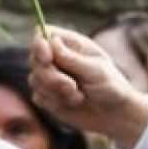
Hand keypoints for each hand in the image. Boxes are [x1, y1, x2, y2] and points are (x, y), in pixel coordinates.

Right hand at [29, 26, 147, 148]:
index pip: (43, 35)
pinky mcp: (46, 95)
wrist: (113, 114)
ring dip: (55, 91)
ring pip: (34, 79)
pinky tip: (72, 103)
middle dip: (51, 76)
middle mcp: (57, 58)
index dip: (39, 44)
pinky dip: (54, 102)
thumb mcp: (95, 70)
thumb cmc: (110, 87)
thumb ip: (71, 58)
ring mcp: (49, 76)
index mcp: (71, 45)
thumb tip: (51, 41)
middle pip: (35, 59)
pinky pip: (38, 96)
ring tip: (78, 96)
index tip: (47, 58)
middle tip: (72, 87)